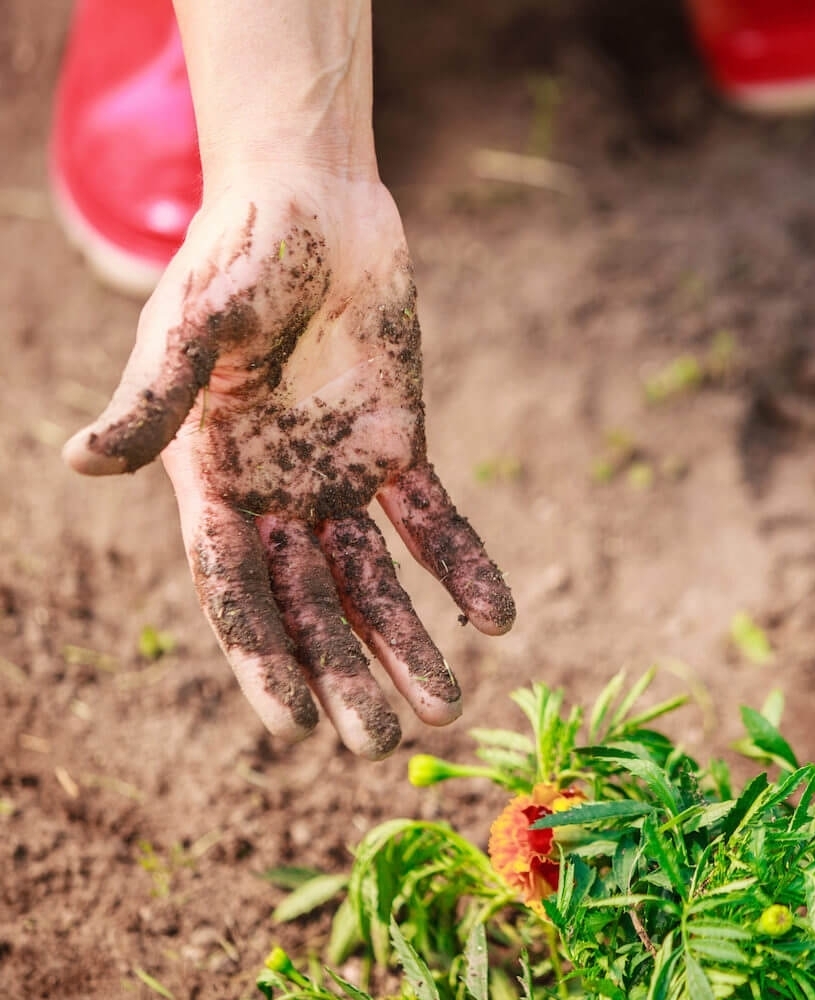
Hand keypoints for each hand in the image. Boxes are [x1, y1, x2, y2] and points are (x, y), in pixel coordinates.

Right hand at [65, 177, 514, 757]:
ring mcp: (337, 477)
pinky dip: (462, 568)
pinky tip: (497, 620)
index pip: (236, 593)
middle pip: (311, 608)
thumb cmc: (238, 257)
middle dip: (346, 676)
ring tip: (446, 709)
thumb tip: (82, 461)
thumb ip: (154, 398)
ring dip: (409, 644)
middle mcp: (274, 495)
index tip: (296, 728)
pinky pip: (433, 522)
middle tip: (384, 745)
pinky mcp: (396, 448)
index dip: (264, 659)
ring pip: (374, 583)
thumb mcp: (192, 327)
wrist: (315, 204)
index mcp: (211, 483)